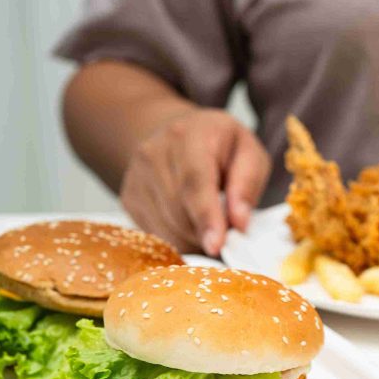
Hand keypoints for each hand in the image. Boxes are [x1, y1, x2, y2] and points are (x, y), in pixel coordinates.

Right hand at [120, 109, 270, 254]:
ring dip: (193, 239)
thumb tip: (239, 224)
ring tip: (212, 225)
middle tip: (229, 233)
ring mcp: (136, 175)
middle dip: (206, 232)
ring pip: (165, 227)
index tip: (216, 246)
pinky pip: (154, 233)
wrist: (183, 132)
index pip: (194, 183)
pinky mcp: (128, 197)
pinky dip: (178, 239)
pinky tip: (191, 224)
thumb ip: (247, 185)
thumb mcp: (250, 153)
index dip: (206, 218)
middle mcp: (154, 153)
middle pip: (178, 211)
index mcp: (189, 136)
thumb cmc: (223, 146)